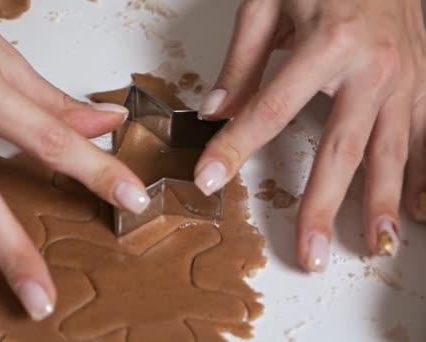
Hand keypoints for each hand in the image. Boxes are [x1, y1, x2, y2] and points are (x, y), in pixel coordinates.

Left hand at [194, 0, 425, 271]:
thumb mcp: (269, 1)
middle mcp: (372, 69)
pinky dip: (424, 176)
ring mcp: (404, 80)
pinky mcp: (422, 83)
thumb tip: (214, 110)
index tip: (209, 179)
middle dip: (322, 207)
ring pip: (390, 154)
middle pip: (341, 151)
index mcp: (328, 44)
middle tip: (309, 252)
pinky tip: (417, 212)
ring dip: (381, 204)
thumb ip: (242, 61)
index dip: (236, 147)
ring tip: (373, 247)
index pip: (270, 109)